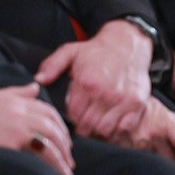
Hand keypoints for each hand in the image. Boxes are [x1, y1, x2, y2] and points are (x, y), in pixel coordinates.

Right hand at [0, 83, 75, 174]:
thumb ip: (17, 93)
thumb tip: (36, 88)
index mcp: (17, 101)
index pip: (47, 110)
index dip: (59, 124)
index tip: (64, 138)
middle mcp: (22, 111)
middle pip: (53, 124)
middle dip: (64, 141)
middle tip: (69, 157)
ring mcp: (19, 125)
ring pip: (50, 138)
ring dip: (62, 155)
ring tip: (67, 170)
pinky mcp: (14, 141)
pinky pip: (40, 151)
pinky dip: (53, 162)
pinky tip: (57, 173)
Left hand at [37, 20, 152, 140]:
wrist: (128, 44)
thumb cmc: (97, 51)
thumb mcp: (71, 52)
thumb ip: (52, 66)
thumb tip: (37, 81)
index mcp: (87, 82)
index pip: (73, 115)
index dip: (71, 117)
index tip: (73, 113)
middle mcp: (106, 92)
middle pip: (88, 125)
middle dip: (83, 126)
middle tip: (83, 121)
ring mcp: (123, 100)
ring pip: (105, 130)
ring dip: (98, 130)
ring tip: (96, 122)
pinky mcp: (137, 104)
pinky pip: (123, 129)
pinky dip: (116, 130)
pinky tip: (111, 122)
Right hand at [118, 98, 174, 161]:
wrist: (107, 101)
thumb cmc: (131, 103)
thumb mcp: (155, 106)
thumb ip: (173, 118)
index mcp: (163, 125)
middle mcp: (152, 137)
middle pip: (171, 161)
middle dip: (170, 158)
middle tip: (164, 153)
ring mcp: (137, 147)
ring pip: (154, 166)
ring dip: (153, 161)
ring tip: (146, 151)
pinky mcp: (123, 153)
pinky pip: (137, 164)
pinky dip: (137, 161)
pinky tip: (134, 154)